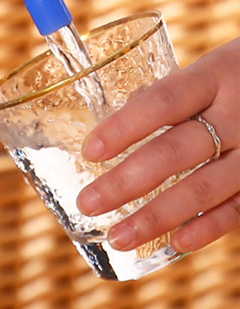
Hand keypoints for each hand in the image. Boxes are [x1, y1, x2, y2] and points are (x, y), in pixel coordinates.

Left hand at [77, 37, 239, 253]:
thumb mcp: (211, 68)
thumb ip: (173, 92)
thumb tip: (119, 122)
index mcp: (214, 76)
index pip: (162, 102)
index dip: (124, 127)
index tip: (90, 151)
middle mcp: (237, 114)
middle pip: (175, 152)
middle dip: (126, 182)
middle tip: (88, 203)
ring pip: (203, 188)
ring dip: (157, 217)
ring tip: (119, 238)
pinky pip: (239, 208)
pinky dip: (207, 228)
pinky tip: (175, 242)